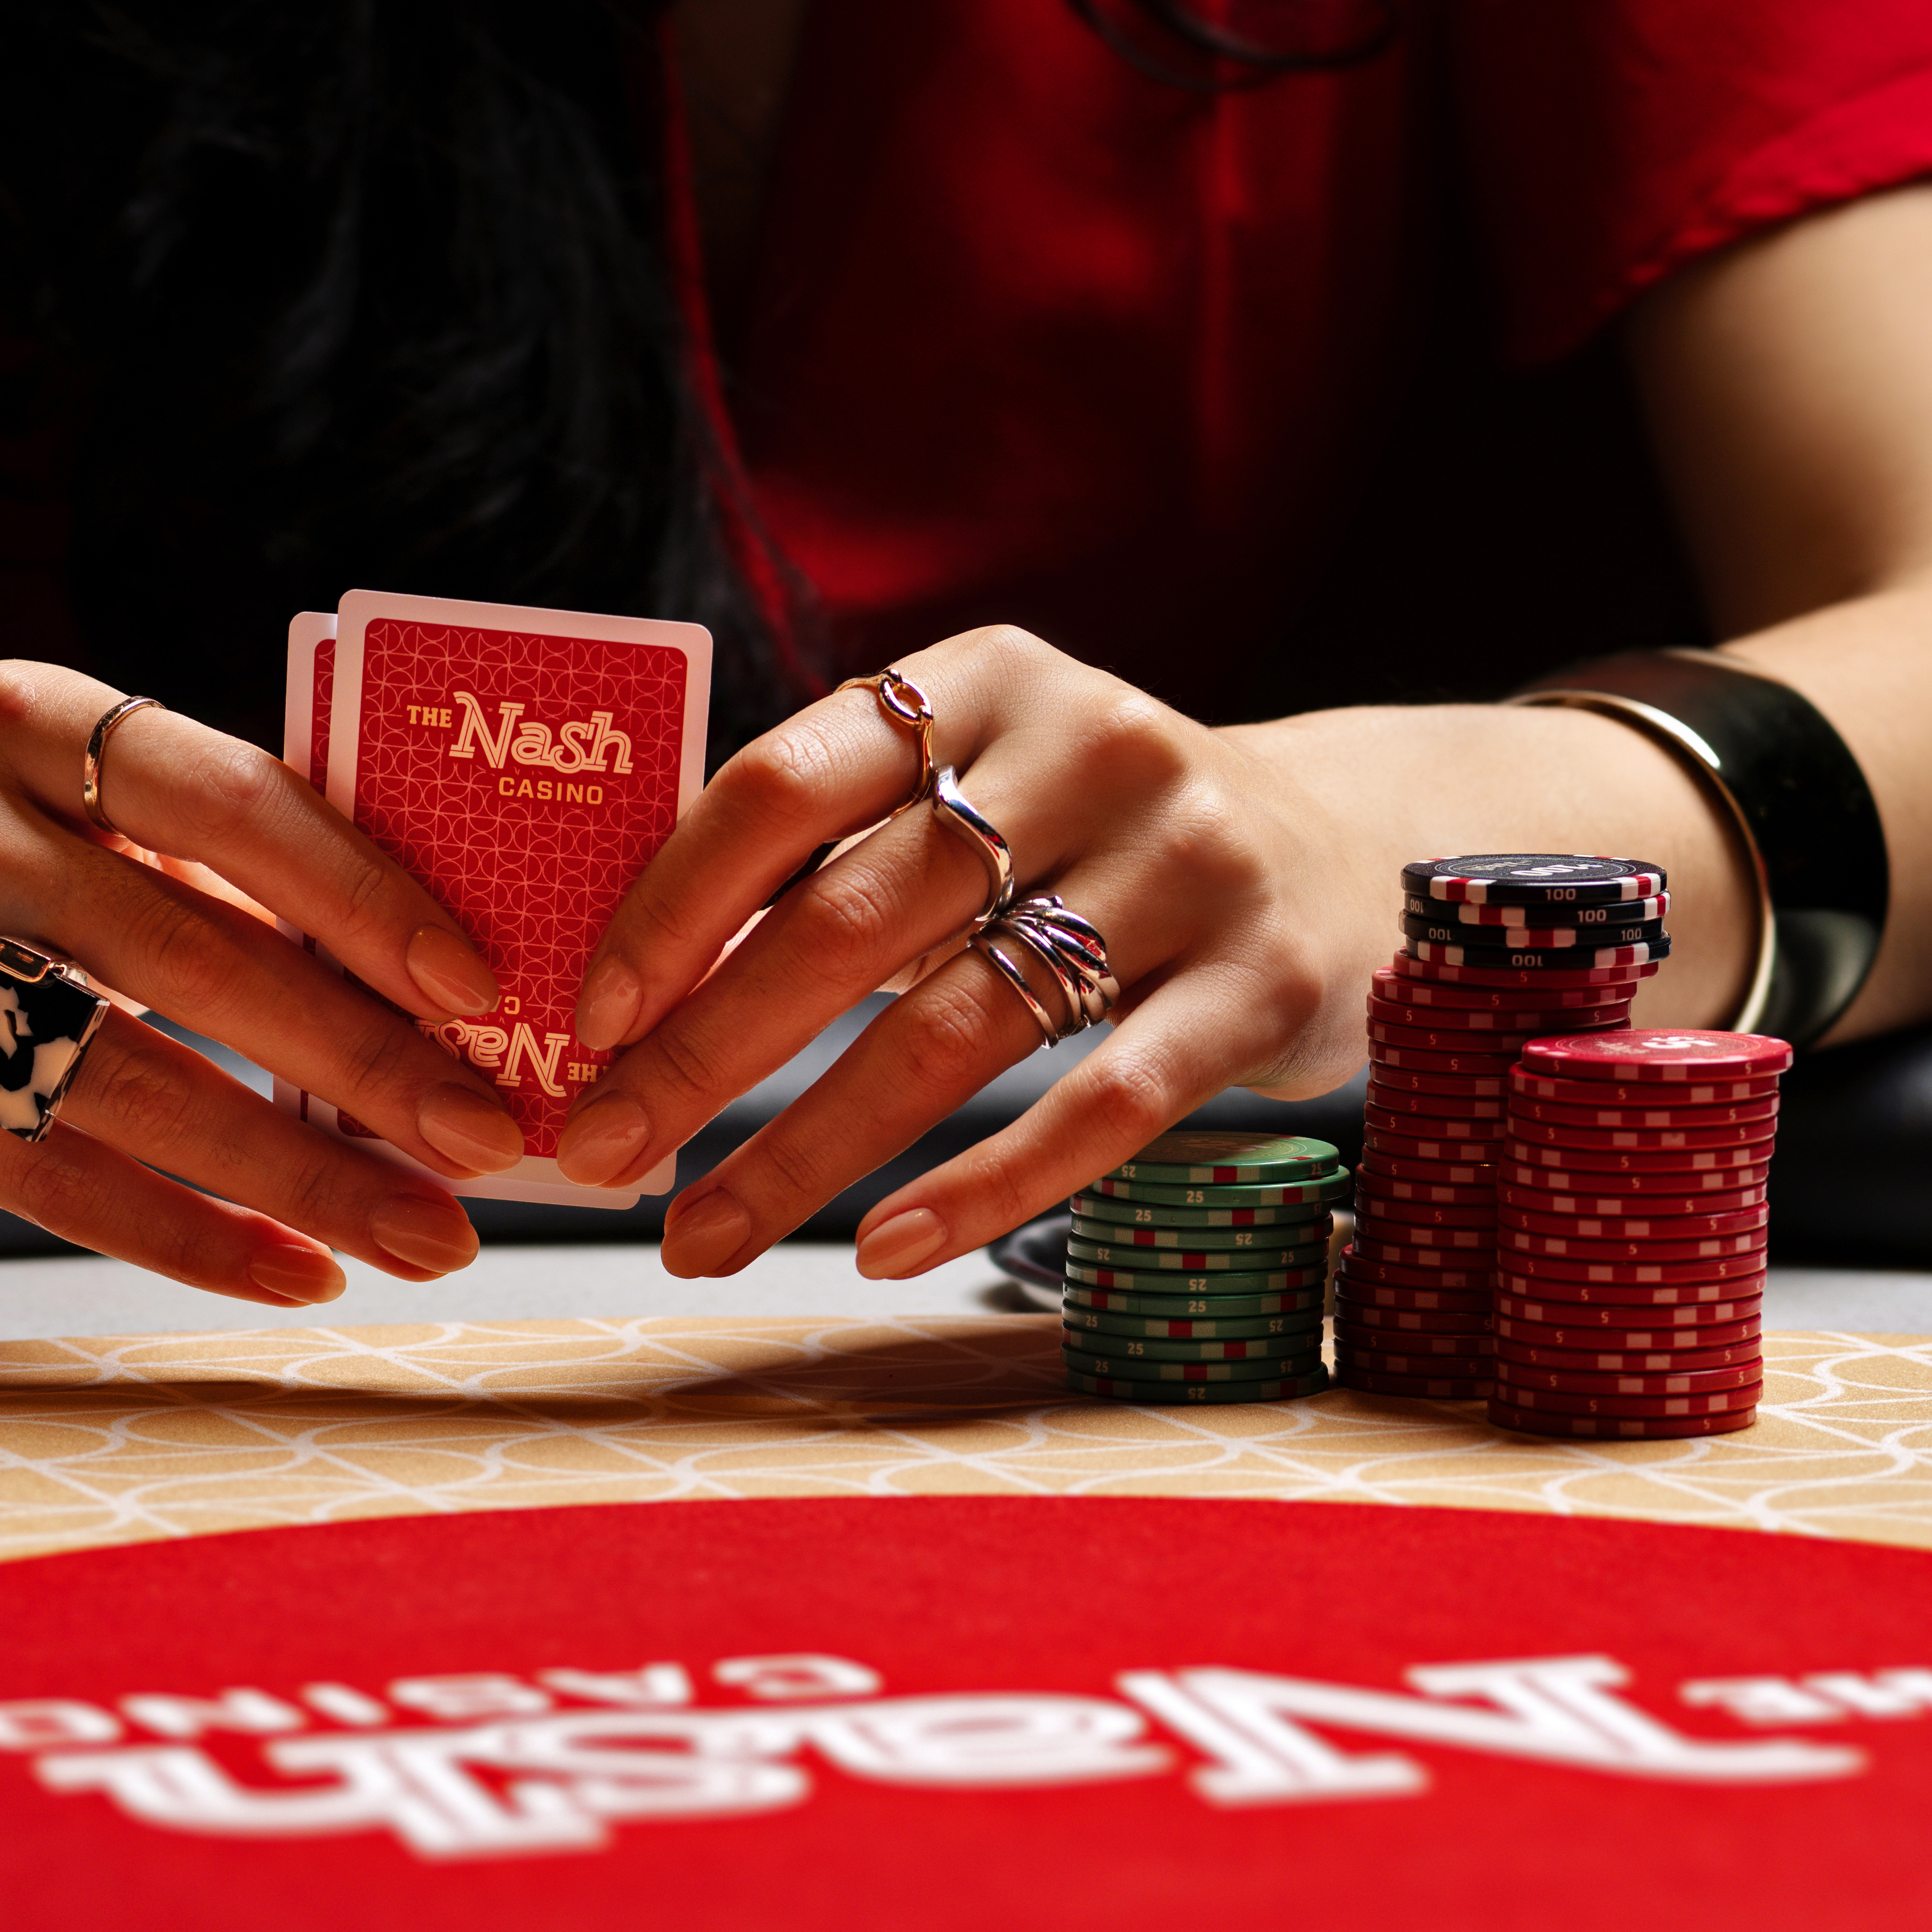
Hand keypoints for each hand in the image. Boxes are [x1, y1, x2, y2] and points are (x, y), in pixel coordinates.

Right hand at [0, 662, 533, 1304]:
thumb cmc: (5, 862)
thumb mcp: (92, 809)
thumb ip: (234, 862)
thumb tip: (446, 994)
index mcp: (20, 717)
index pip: (224, 799)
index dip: (361, 895)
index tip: (478, 988)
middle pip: (191, 959)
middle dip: (361, 1065)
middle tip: (487, 1141)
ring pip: (131, 1087)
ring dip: (300, 1178)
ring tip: (426, 1235)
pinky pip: (56, 1185)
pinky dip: (193, 1237)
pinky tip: (298, 1271)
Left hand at [550, 626, 1375, 1278]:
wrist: (1343, 851)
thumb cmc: (1091, 842)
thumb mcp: (974, 794)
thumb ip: (832, 856)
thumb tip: (633, 991)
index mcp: (983, 683)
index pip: (786, 784)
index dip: (671, 907)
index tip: (589, 1022)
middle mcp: (1088, 747)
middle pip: (850, 920)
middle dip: (703, 1055)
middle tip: (603, 1158)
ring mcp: (1185, 861)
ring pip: (955, 1028)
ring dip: (806, 1151)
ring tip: (703, 1238)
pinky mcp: (1259, 980)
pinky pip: (1099, 1103)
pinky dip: (980, 1188)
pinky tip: (882, 1248)